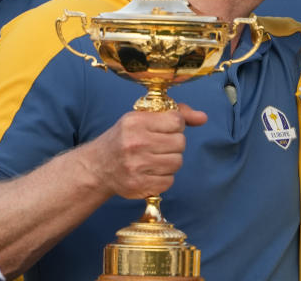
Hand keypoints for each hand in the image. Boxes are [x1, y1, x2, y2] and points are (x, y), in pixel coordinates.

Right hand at [80, 103, 207, 198]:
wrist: (97, 167)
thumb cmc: (124, 139)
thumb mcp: (142, 118)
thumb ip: (175, 114)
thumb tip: (203, 117)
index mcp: (136, 122)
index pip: (176, 121)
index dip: (176, 125)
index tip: (166, 128)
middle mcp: (135, 143)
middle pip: (180, 143)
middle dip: (174, 144)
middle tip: (160, 145)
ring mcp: (136, 166)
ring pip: (177, 162)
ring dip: (171, 161)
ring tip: (156, 158)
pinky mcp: (139, 185)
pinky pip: (169, 181)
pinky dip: (164, 177)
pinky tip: (151, 172)